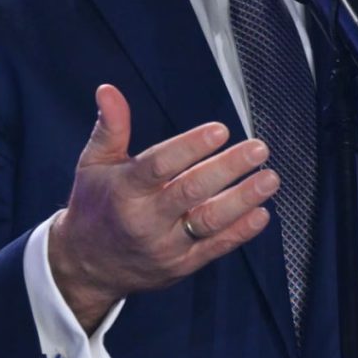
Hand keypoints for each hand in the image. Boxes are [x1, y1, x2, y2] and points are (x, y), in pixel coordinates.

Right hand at [48, 84, 278, 331]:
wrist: (88, 267)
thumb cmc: (95, 206)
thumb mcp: (93, 165)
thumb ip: (110, 127)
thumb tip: (108, 90)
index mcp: (125, 190)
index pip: (160, 165)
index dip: (190, 147)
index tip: (220, 130)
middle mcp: (145, 220)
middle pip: (191, 191)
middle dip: (228, 169)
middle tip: (258, 149)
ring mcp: (165, 246)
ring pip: (208, 222)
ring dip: (242, 200)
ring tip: (269, 179)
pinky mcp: (180, 266)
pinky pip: (214, 249)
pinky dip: (240, 232)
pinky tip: (261, 213)